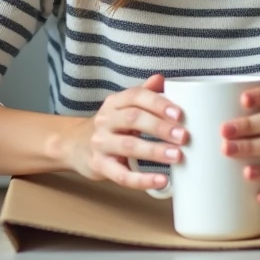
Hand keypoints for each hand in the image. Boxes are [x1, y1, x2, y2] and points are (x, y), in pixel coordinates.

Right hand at [63, 74, 187, 190]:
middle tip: (183, 136)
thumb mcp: (123, 107)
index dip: (158, 104)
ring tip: (177, 156)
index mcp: (114, 102)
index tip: (180, 114)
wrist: (75, 146)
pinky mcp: (99, 166)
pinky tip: (162, 181)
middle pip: (133, 119)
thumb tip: (162, 78)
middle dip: (160, 127)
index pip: (136, 96)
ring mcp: (100, 144)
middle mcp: (105, 120)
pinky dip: (143, 180)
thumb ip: (144, 93)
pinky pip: (122, 175)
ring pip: (129, 146)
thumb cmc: (110, 126)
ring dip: (155, 151)